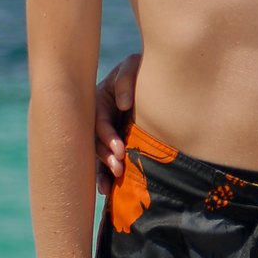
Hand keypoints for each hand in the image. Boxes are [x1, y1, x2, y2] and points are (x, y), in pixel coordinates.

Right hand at [94, 53, 141, 194]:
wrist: (162, 76)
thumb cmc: (144, 69)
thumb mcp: (133, 66)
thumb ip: (126, 79)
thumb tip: (123, 105)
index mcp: (99, 99)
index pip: (99, 121)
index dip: (106, 136)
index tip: (119, 149)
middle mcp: (99, 117)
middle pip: (94, 141)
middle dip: (104, 157)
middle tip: (118, 169)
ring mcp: (106, 131)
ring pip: (99, 154)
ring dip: (103, 170)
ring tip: (109, 187)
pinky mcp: (115, 142)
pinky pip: (107, 160)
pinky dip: (105, 176)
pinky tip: (106, 191)